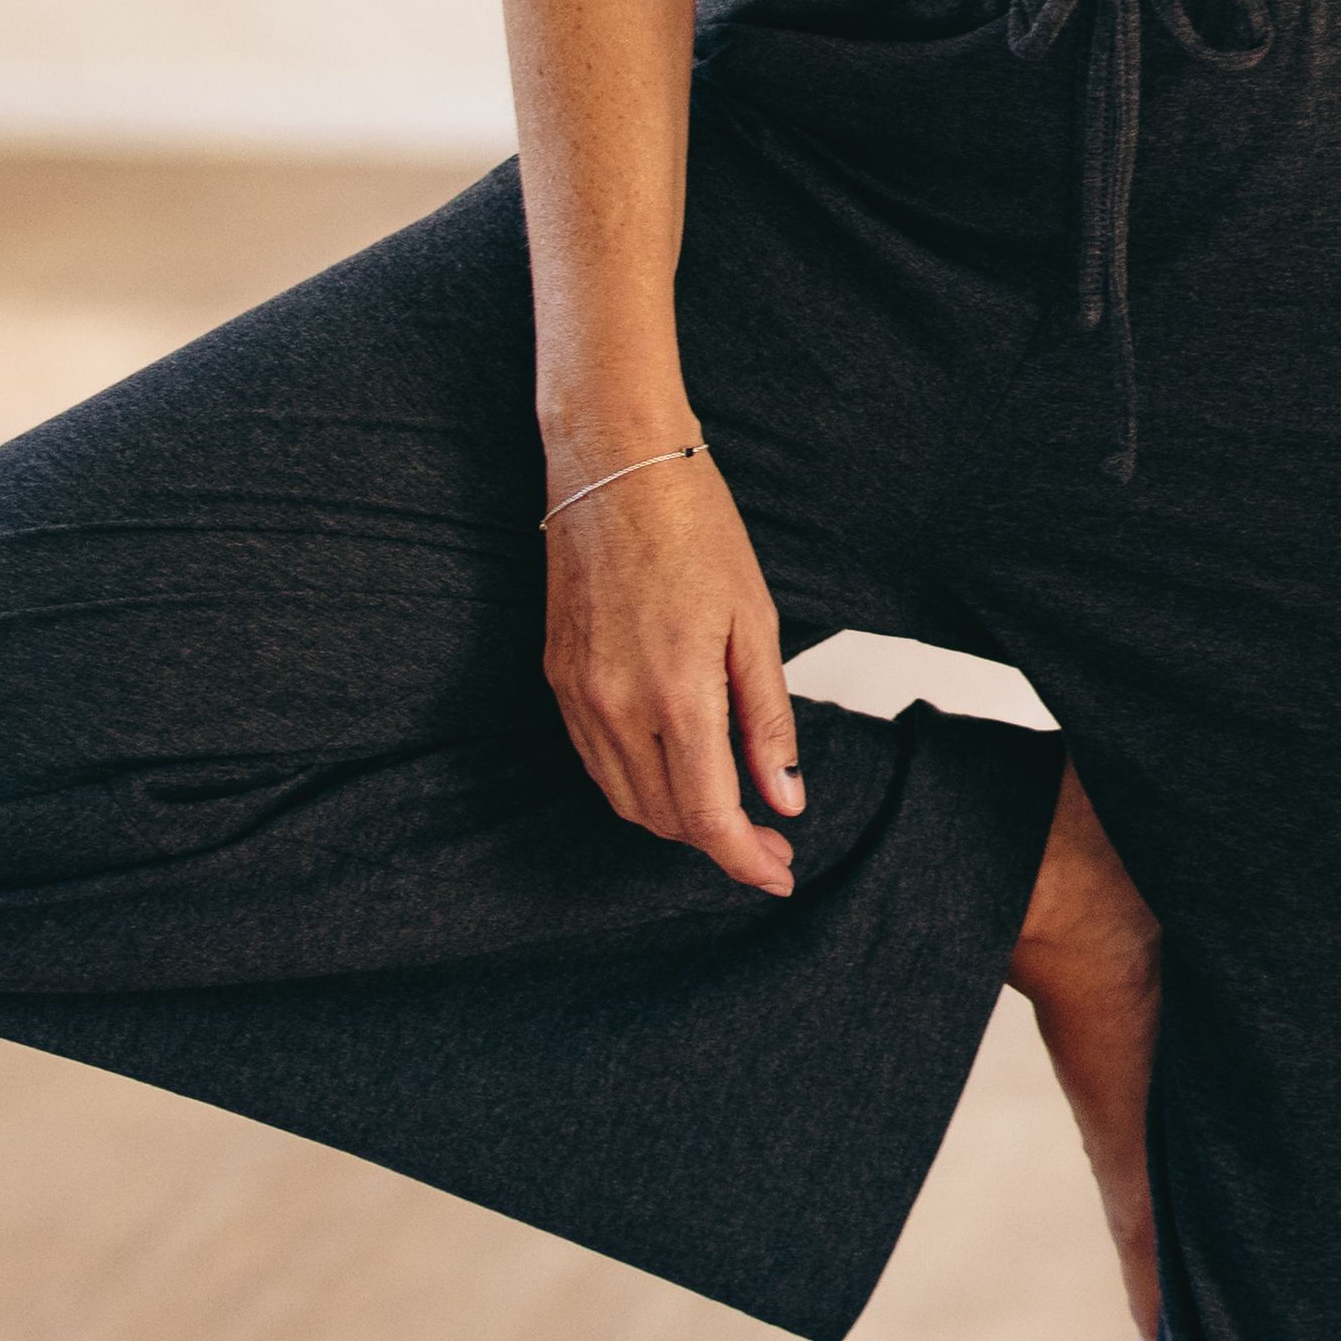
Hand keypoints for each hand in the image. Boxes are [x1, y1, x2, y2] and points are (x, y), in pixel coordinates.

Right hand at [538, 424, 800, 895]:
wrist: (615, 467)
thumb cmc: (696, 529)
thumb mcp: (756, 624)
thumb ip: (766, 720)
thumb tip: (783, 797)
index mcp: (676, 694)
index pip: (707, 816)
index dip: (744, 858)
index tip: (778, 873)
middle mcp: (615, 707)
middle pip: (664, 818)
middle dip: (719, 842)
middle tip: (770, 838)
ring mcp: (577, 695)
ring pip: (625, 798)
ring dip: (676, 820)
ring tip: (730, 811)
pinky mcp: (556, 678)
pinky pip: (595, 761)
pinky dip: (637, 783)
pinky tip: (676, 770)